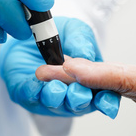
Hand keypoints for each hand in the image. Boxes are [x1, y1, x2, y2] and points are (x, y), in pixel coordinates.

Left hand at [0, 17, 120, 117]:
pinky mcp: (28, 95)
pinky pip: (30, 97)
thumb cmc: (61, 35)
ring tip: (55, 87)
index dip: (107, 102)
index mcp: (94, 82)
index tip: (104, 99)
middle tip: (76, 90)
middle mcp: (75, 94)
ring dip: (56, 96)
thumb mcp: (76, 31)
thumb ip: (82, 42)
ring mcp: (52, 98)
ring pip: (56, 104)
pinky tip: (35, 84)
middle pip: (80, 104)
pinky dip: (33, 91)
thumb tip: (86, 55)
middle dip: (79, 98)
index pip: (105, 99)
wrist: (32, 32)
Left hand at [37, 43, 135, 130]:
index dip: (94, 74)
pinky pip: (115, 84)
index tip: (68, 68)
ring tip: (52, 69)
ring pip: (107, 85)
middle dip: (72, 79)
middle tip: (40, 73)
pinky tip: (83, 72)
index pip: (122, 80)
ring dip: (78, 79)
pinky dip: (95, 77)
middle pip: (105, 85)